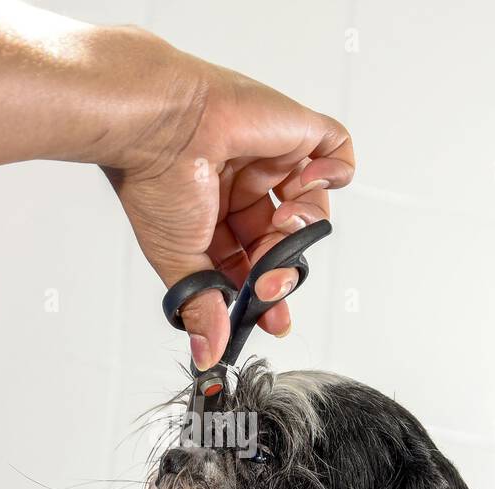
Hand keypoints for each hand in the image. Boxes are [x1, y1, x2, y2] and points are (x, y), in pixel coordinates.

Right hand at [100, 31, 355, 369]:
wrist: (161, 128)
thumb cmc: (157, 181)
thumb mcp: (180, 261)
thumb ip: (202, 308)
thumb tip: (207, 354)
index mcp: (213, 217)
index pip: (253, 262)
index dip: (267, 291)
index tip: (274, 318)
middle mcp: (242, 188)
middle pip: (284, 240)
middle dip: (283, 268)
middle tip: (270, 284)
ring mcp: (270, 158)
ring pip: (311, 205)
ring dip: (302, 227)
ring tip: (279, 223)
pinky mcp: (295, 130)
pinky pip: (337, 152)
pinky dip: (333, 173)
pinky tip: (303, 181)